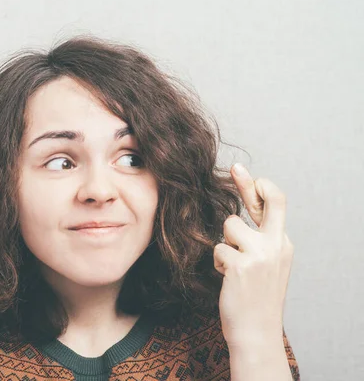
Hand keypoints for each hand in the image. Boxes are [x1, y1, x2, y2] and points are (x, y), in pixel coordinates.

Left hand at [213, 163, 294, 348]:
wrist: (256, 333)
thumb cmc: (255, 298)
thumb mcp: (265, 265)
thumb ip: (256, 240)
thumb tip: (236, 217)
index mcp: (283, 243)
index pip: (275, 204)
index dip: (258, 186)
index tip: (241, 171)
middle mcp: (277, 245)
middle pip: (268, 200)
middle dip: (249, 182)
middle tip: (236, 168)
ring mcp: (261, 254)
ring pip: (229, 225)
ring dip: (224, 243)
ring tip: (231, 266)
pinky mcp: (242, 265)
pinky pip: (218, 249)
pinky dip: (217, 262)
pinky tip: (227, 278)